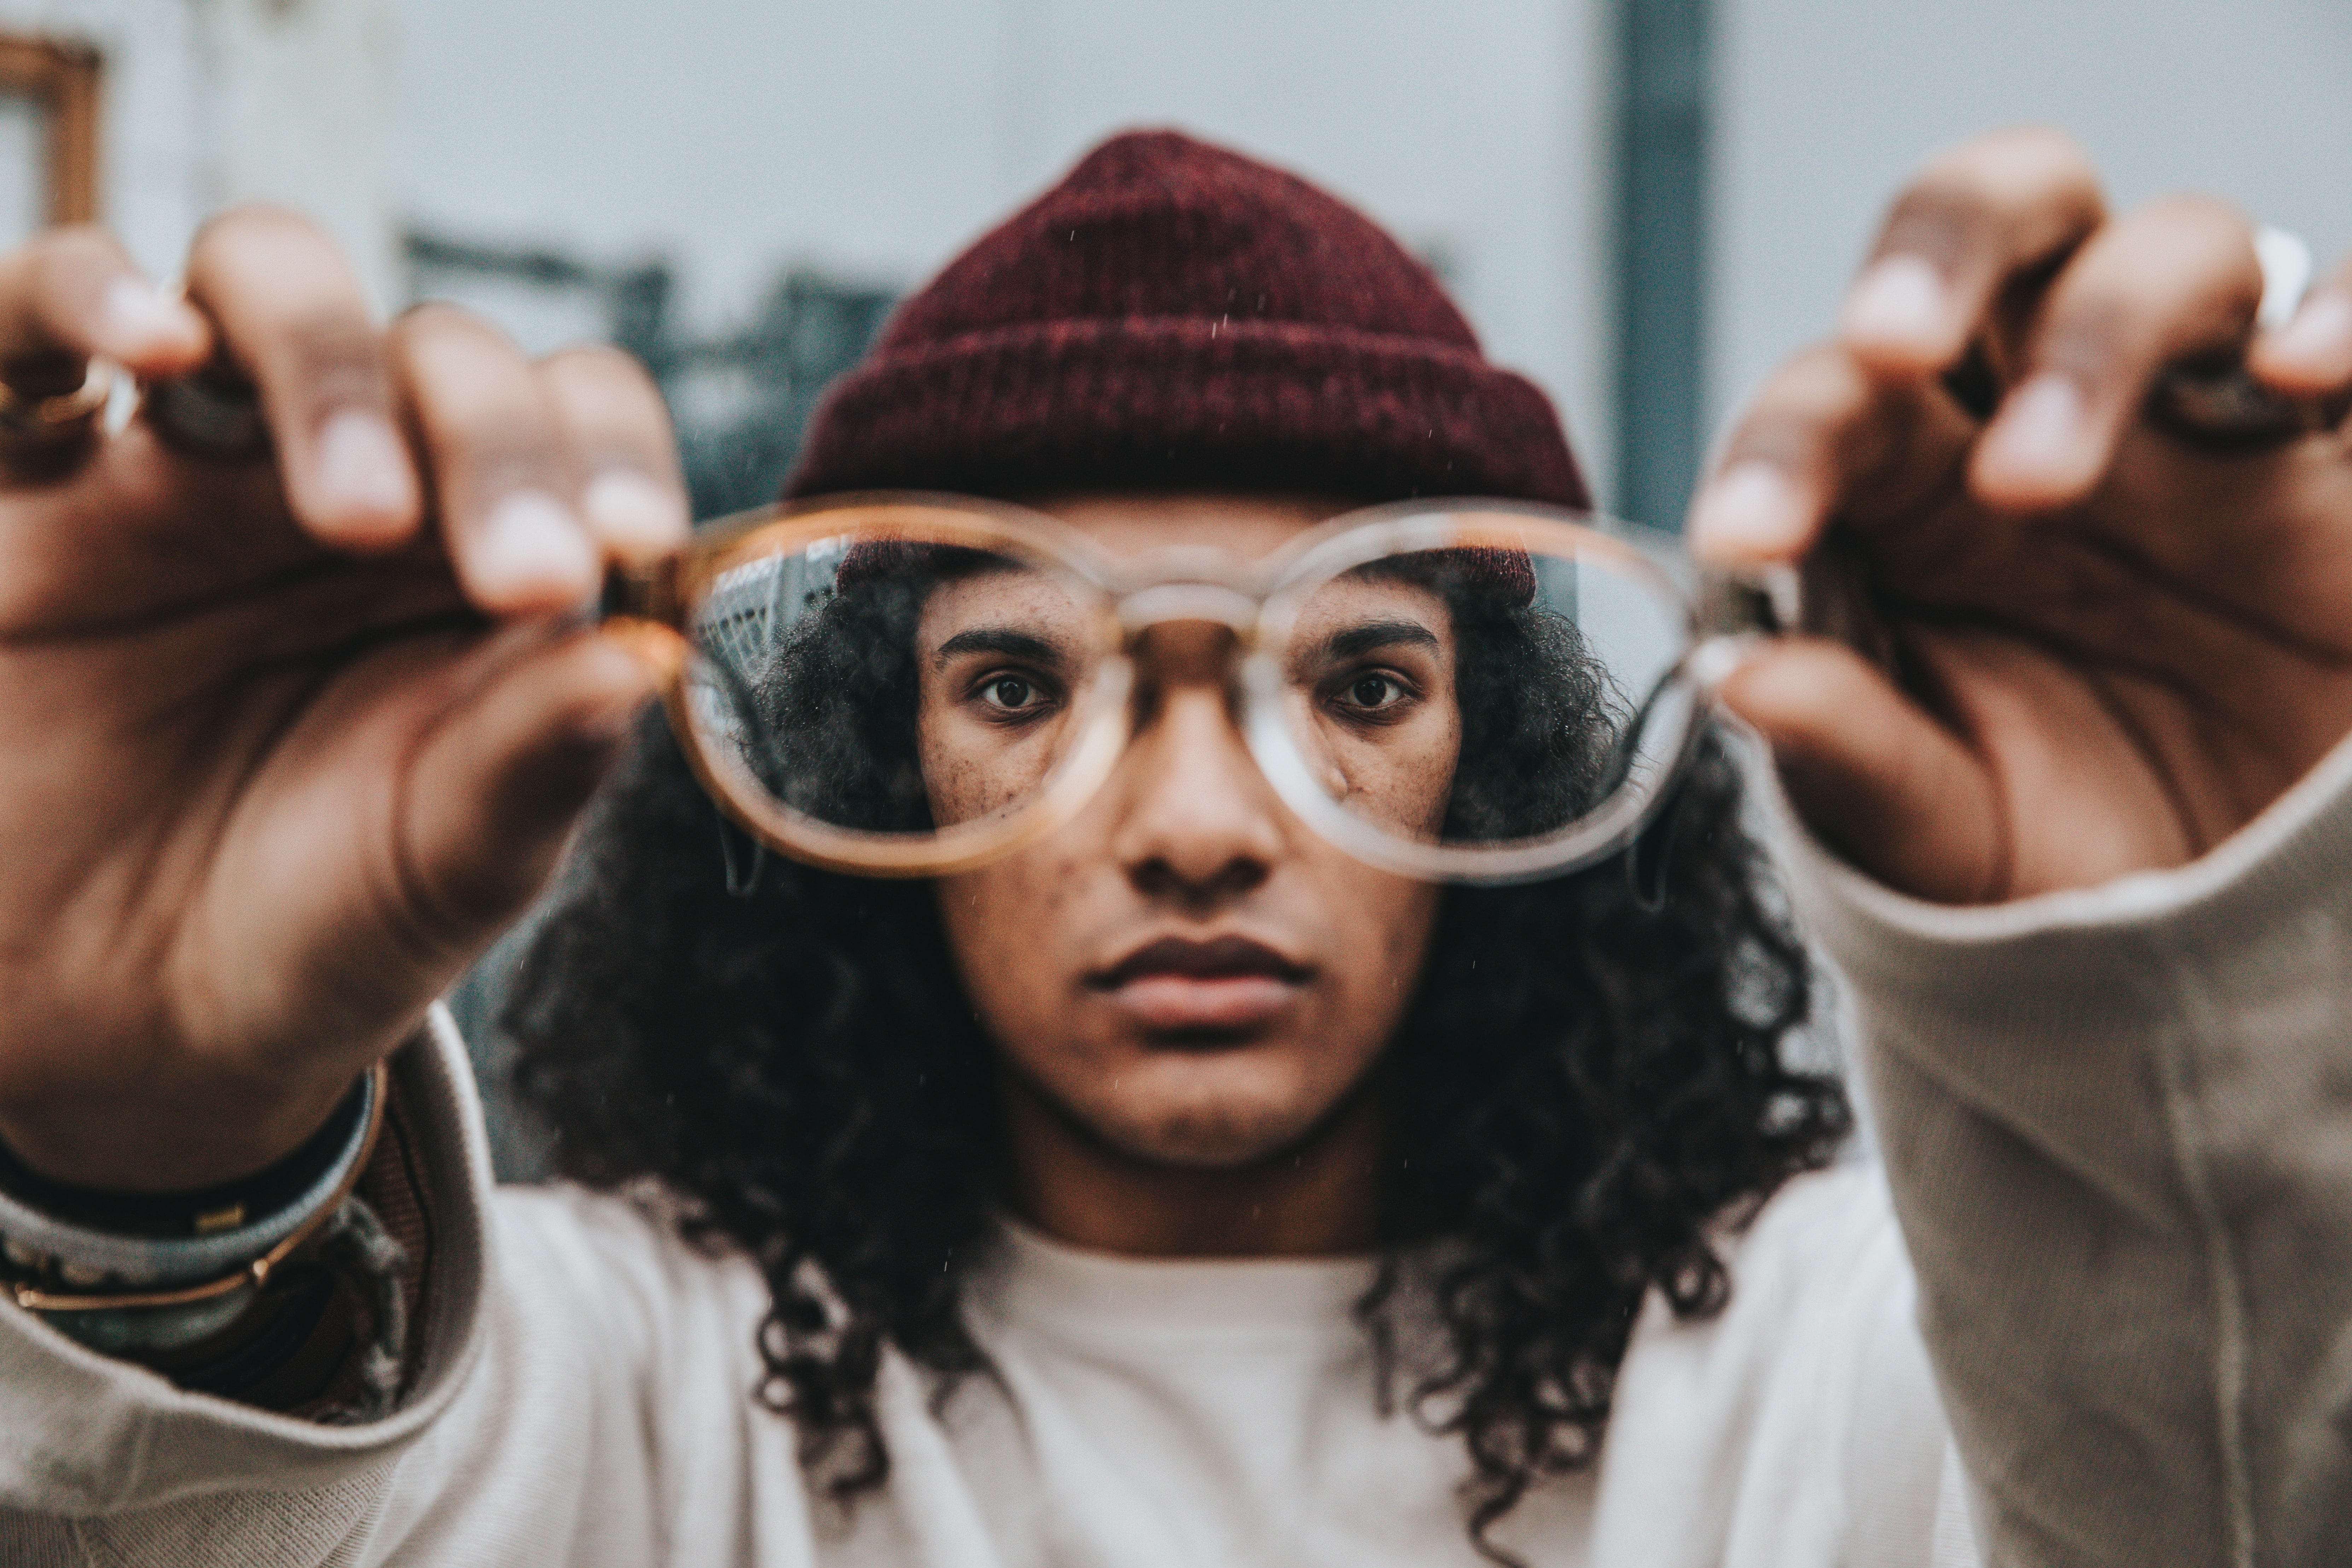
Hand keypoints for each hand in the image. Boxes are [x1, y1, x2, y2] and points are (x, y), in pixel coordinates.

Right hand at [0, 210, 686, 1188]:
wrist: (128, 1032)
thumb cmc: (317, 931)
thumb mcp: (442, 870)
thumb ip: (538, 763)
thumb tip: (655, 655)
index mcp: (482, 554)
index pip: (575, 417)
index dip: (611, 453)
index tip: (635, 545)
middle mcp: (356, 478)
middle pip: (442, 350)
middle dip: (494, 440)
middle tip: (516, 577)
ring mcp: (193, 466)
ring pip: (266, 280)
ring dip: (329, 364)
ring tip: (359, 513)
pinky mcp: (29, 484)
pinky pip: (27, 329)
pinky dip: (83, 293)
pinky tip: (149, 341)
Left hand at [1691, 127, 2351, 903]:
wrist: (2214, 938)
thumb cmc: (2049, 860)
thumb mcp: (1933, 834)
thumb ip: (1847, 752)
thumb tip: (1735, 678)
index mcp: (1919, 490)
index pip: (1833, 397)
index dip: (1781, 447)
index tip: (1747, 537)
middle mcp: (2053, 416)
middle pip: (1996, 224)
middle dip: (1935, 251)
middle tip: (1887, 347)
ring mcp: (2211, 425)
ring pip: (2174, 250)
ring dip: (2098, 335)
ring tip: (2036, 481)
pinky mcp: (2342, 466)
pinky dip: (2341, 319)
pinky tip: (2295, 371)